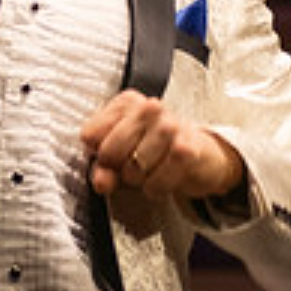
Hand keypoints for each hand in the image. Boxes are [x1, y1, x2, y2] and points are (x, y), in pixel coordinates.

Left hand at [81, 89, 243, 200]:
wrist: (200, 156)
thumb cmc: (155, 152)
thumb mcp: (122, 157)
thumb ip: (104, 168)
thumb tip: (101, 181)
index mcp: (126, 103)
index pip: (90, 134)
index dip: (96, 155)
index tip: (110, 159)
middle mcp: (148, 107)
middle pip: (109, 150)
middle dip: (116, 168)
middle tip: (129, 169)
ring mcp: (171, 125)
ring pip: (134, 165)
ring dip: (138, 179)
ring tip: (147, 174)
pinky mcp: (189, 148)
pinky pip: (158, 179)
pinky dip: (156, 187)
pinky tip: (161, 181)